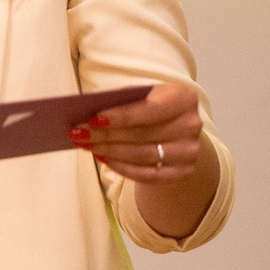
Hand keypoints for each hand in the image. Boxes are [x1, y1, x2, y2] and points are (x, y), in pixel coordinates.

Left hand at [69, 82, 203, 184]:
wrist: (177, 128)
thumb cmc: (152, 107)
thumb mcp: (143, 95)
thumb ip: (122, 101)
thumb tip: (88, 115)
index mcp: (184, 98)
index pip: (150, 109)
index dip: (121, 116)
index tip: (93, 119)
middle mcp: (191, 125)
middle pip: (142, 134)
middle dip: (105, 135)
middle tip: (78, 134)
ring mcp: (190, 151)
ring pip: (142, 155)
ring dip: (109, 151)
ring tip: (86, 146)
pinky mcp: (184, 172)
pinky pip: (148, 174)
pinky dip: (123, 168)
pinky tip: (103, 159)